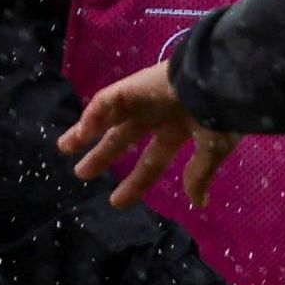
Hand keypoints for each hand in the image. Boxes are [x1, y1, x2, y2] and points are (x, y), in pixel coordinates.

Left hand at [64, 62, 240, 210]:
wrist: (219, 81)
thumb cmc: (219, 116)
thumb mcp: (214, 149)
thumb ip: (199, 174)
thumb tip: (198, 202)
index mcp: (179, 131)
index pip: (152, 161)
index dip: (136, 182)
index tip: (116, 202)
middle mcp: (158, 116)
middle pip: (123, 139)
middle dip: (103, 156)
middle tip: (81, 174)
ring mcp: (143, 101)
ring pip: (107, 118)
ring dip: (85, 132)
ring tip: (64, 147)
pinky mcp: (131, 87)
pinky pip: (105, 101)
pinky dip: (92, 116)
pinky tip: (82, 133)